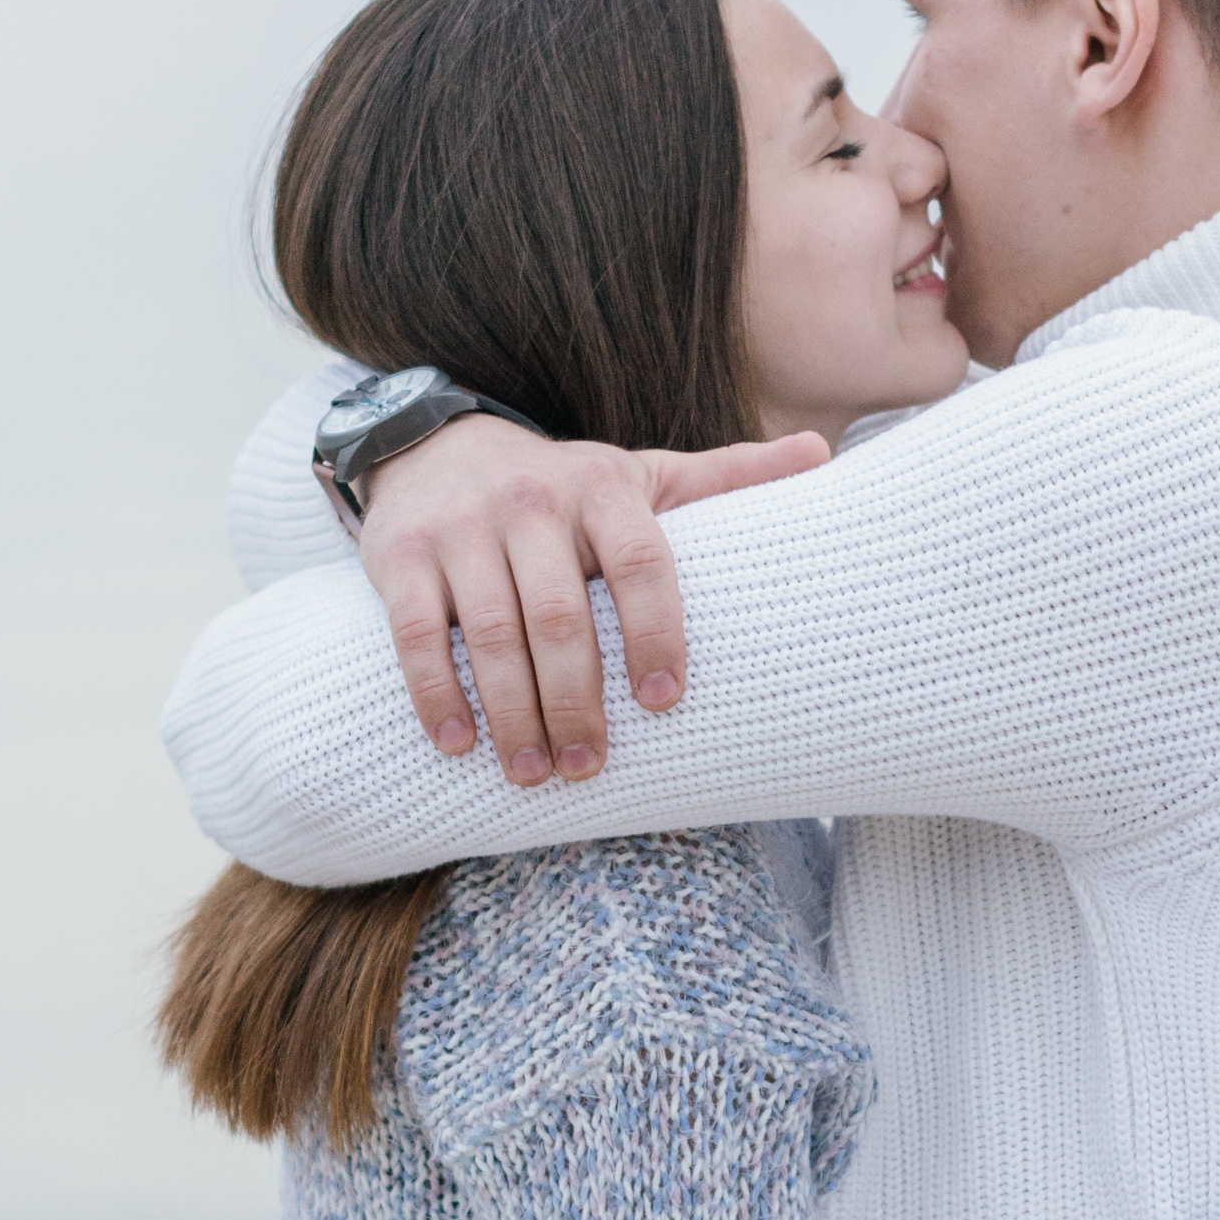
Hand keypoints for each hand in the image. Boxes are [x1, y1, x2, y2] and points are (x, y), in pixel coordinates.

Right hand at [356, 417, 831, 783]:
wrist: (435, 445)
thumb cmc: (560, 486)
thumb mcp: (640, 474)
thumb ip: (723, 478)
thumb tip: (821, 453)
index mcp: (601, 486)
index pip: (640, 562)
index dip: (656, 632)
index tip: (665, 701)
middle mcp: (529, 501)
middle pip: (559, 616)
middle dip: (576, 700)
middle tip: (590, 766)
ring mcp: (459, 529)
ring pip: (487, 634)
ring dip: (512, 714)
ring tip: (535, 774)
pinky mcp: (397, 555)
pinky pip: (414, 636)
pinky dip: (437, 696)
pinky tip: (460, 746)